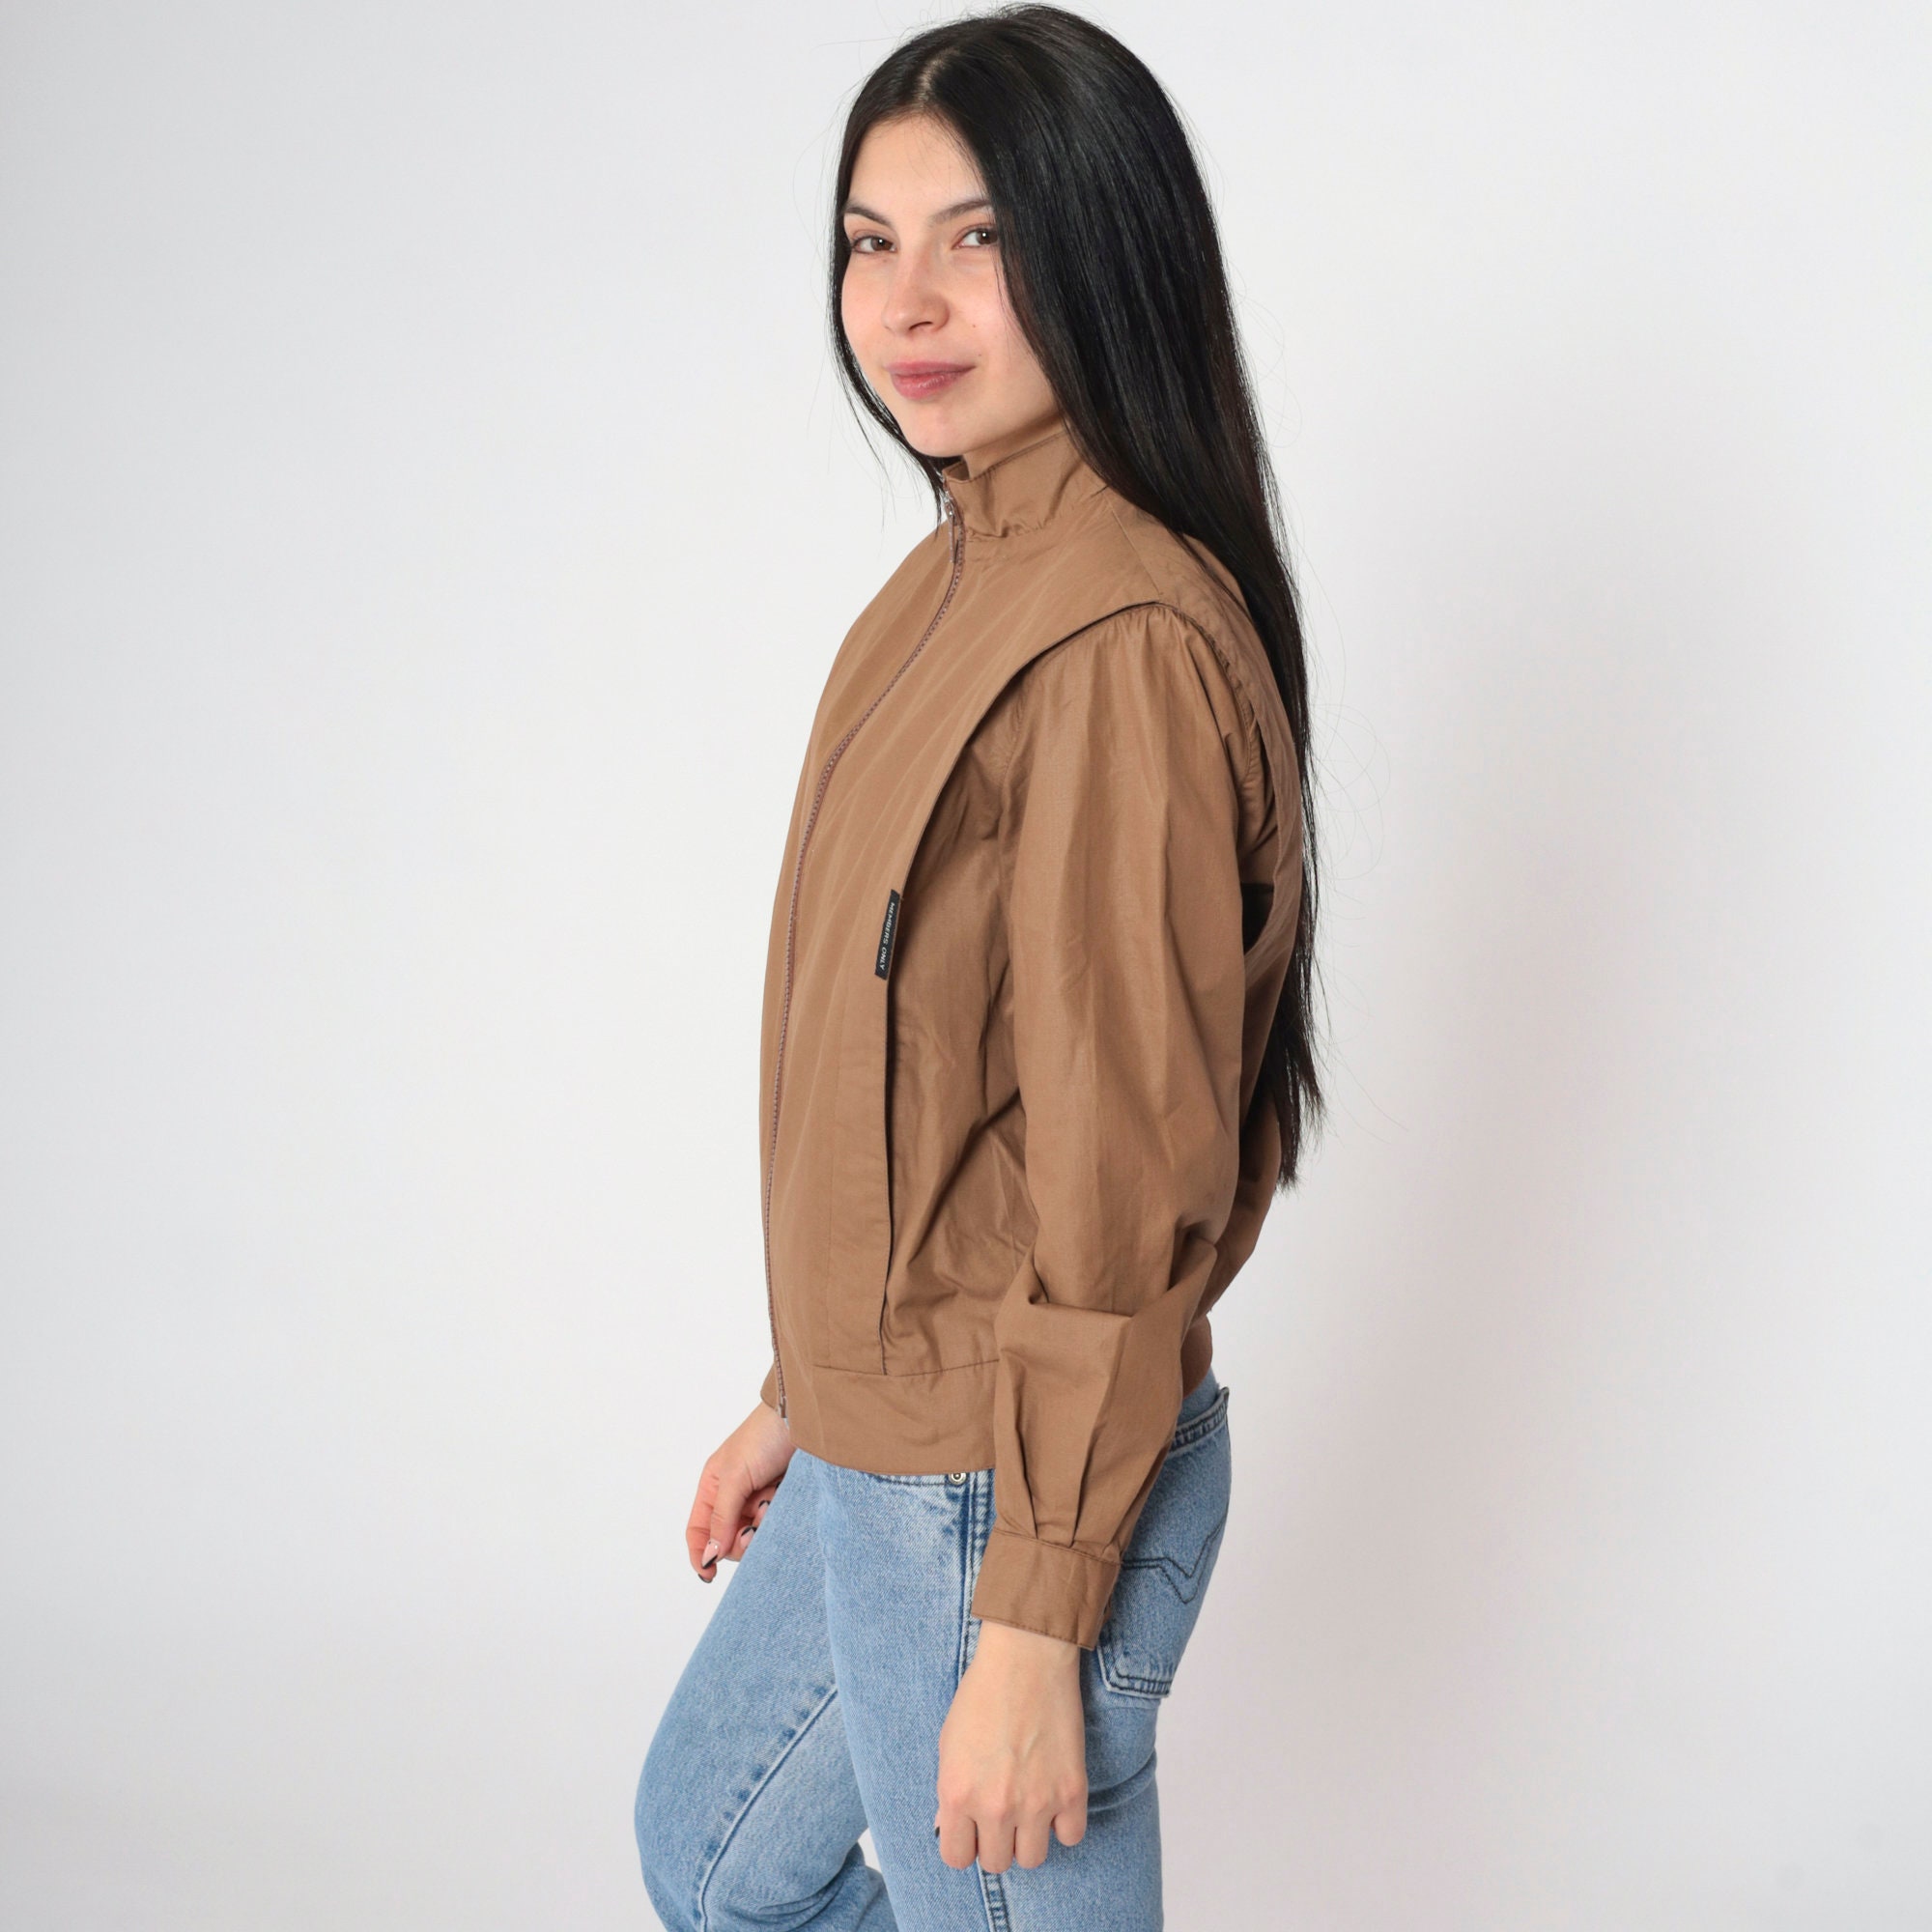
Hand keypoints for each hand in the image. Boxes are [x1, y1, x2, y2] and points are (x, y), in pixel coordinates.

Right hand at [686, 1399, 795, 1582]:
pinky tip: (783, 1499)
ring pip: (754, 1535)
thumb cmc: (763, 1436)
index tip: (709, 1575)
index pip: (698, 1530)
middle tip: (755, 1525)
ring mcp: (760, 1500)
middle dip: (740, 1538)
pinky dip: (779, 1519)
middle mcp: (734, 1496)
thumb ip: (722, 1517)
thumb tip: (710, 1554)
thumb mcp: (735, 1476)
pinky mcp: (783, 1501)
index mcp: (714, 1487)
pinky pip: (777, 1526)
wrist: (804, 1417)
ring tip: (773, 1501)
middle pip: (728, 1540)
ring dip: (763, 1525)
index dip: (700, 1554)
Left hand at [933, 1619, 1087, 1870]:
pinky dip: (1064, 1825)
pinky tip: (1056, 1800)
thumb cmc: (983, 1693)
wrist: (1026, 1658)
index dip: (965, 1844)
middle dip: (997, 1841)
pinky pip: (1071, 1837)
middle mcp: (995, 1807)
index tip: (973, 1829)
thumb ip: (951, 1792)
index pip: (957, 1858)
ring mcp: (1035, 1803)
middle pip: (996, 1863)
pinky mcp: (1071, 1791)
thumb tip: (952, 1827)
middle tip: (1003, 1813)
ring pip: (1032, 1859)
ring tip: (1030, 1808)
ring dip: (1029, 1838)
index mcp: (957, 1795)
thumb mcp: (949, 1743)